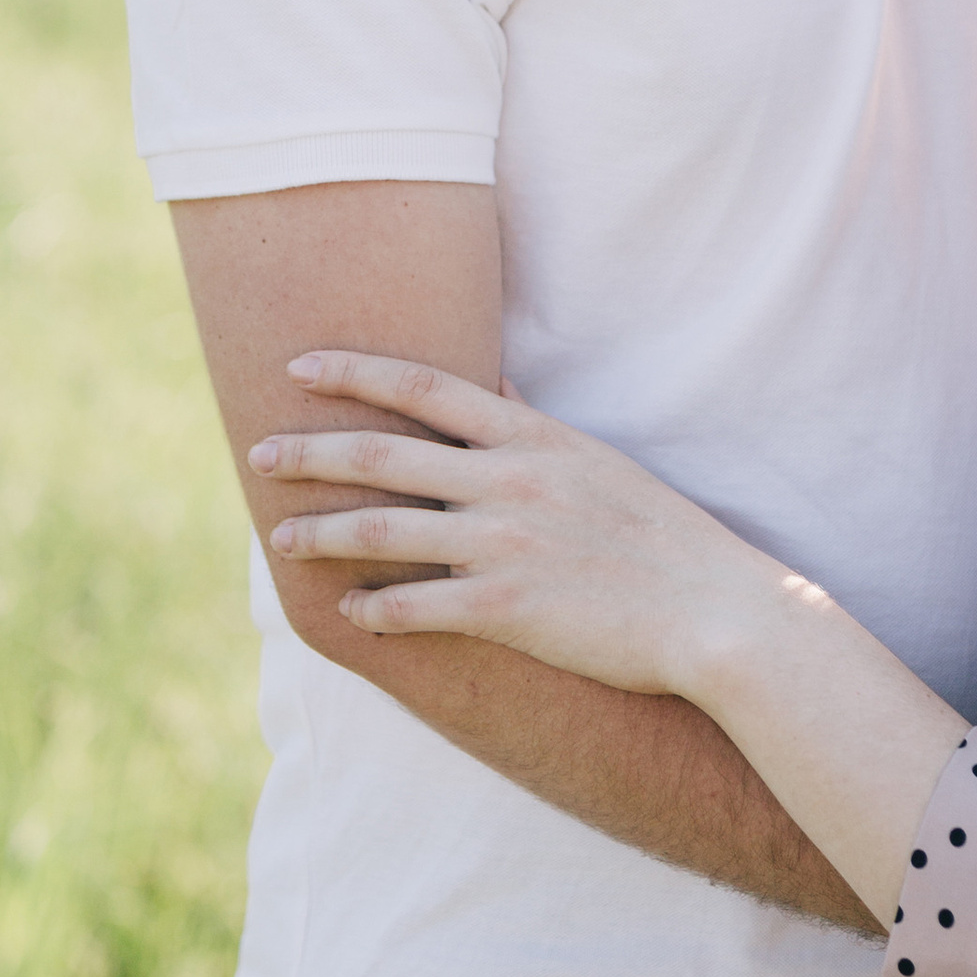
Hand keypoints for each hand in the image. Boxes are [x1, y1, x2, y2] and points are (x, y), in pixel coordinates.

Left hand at [250, 357, 816, 694]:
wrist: (717, 611)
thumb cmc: (663, 536)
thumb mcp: (599, 458)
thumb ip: (534, 422)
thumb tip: (495, 381)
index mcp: (532, 439)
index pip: (425, 386)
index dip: (355, 371)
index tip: (298, 365)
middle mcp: (510, 483)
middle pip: (384, 454)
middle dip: (312, 452)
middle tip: (258, 451)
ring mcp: (507, 546)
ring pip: (386, 529)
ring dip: (323, 534)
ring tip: (279, 542)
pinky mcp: (509, 611)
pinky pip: (417, 606)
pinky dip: (375, 607)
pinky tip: (349, 611)